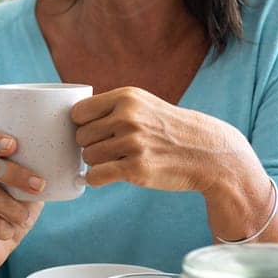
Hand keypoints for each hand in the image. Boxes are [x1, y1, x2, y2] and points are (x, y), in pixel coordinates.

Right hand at [0, 130, 45, 277]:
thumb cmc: (11, 215)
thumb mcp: (27, 194)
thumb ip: (36, 178)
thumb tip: (64, 165)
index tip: (13, 144)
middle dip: (15, 174)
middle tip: (39, 185)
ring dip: (13, 207)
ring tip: (25, 217)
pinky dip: (3, 228)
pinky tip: (8, 232)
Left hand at [71, 87, 241, 193]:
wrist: (207, 153)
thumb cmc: (168, 129)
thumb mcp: (142, 104)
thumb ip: (110, 107)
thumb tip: (70, 119)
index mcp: (126, 98)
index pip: (78, 113)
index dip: (83, 125)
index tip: (95, 131)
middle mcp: (127, 118)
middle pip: (81, 137)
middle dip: (92, 145)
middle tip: (113, 148)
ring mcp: (132, 144)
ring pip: (87, 158)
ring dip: (98, 163)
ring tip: (120, 159)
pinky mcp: (136, 169)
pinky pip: (95, 177)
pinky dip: (97, 179)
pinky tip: (110, 175)